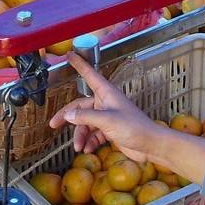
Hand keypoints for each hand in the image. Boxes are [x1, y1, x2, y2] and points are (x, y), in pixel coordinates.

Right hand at [49, 53, 169, 163]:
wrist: (150, 145)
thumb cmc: (133, 127)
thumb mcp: (107, 120)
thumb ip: (86, 117)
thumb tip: (68, 116)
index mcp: (107, 93)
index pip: (90, 75)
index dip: (79, 65)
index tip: (70, 55)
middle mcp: (105, 103)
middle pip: (81, 107)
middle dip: (68, 117)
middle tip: (53, 125)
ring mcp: (107, 117)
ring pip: (86, 123)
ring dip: (80, 135)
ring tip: (78, 148)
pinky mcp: (110, 130)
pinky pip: (94, 134)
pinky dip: (89, 142)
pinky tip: (87, 149)